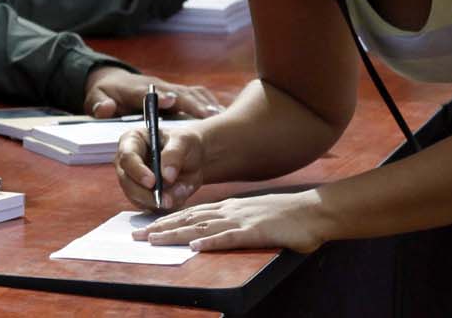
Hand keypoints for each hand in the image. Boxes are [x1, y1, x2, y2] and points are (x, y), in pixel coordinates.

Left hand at [83, 67, 224, 118]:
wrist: (114, 79)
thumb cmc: (106, 93)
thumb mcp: (95, 98)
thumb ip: (99, 104)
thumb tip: (105, 108)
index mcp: (136, 90)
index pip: (149, 92)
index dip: (160, 96)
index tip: (172, 100)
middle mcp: (156, 87)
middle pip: (178, 92)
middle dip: (192, 103)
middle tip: (208, 115)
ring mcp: (168, 88)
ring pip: (190, 93)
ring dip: (204, 104)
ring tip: (219, 116)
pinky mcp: (176, 91)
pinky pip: (196, 95)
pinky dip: (208, 103)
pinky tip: (220, 113)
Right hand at [116, 126, 204, 211]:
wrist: (193, 158)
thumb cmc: (184, 143)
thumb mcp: (184, 142)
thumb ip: (174, 156)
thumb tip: (166, 176)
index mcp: (132, 140)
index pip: (127, 157)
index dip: (137, 171)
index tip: (152, 182)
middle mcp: (127, 162)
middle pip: (126, 181)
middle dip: (145, 193)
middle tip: (165, 199)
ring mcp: (131, 180)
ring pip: (135, 197)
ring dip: (155, 202)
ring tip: (175, 196)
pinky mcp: (140, 196)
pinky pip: (147, 206)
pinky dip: (161, 206)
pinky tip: (174, 198)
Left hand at [132, 191, 329, 253]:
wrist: (315, 210)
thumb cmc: (288, 216)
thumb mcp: (256, 215)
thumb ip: (236, 222)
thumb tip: (216, 232)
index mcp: (231, 206)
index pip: (192, 212)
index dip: (168, 220)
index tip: (147, 227)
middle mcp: (231, 210)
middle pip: (190, 218)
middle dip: (161, 227)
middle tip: (137, 236)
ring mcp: (243, 219)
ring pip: (202, 226)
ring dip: (176, 233)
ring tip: (154, 239)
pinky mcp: (256, 231)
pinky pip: (230, 237)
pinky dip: (211, 241)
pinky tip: (196, 245)